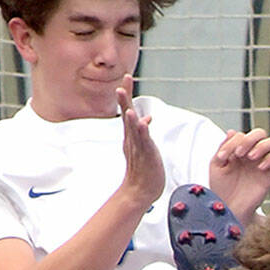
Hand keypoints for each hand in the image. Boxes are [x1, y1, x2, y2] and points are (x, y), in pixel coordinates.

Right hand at [117, 74, 165, 206]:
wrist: (139, 191)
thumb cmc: (143, 169)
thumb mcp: (144, 146)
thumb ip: (142, 131)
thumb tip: (146, 118)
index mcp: (131, 135)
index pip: (128, 110)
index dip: (127, 94)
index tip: (126, 78)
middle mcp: (132, 139)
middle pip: (127, 114)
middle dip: (125, 98)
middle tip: (122, 82)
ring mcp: (137, 146)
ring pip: (132, 126)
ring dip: (128, 111)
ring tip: (124, 97)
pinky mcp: (145, 155)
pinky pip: (143, 141)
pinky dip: (141, 130)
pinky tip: (141, 121)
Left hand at [208, 127, 269, 223]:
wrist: (229, 209)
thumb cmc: (221, 189)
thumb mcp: (216, 166)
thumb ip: (223, 148)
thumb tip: (232, 132)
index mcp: (238, 150)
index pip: (241, 135)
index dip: (232, 142)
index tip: (223, 157)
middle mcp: (252, 153)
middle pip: (260, 133)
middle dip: (249, 139)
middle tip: (239, 154)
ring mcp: (262, 162)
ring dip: (262, 145)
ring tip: (250, 157)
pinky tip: (259, 168)